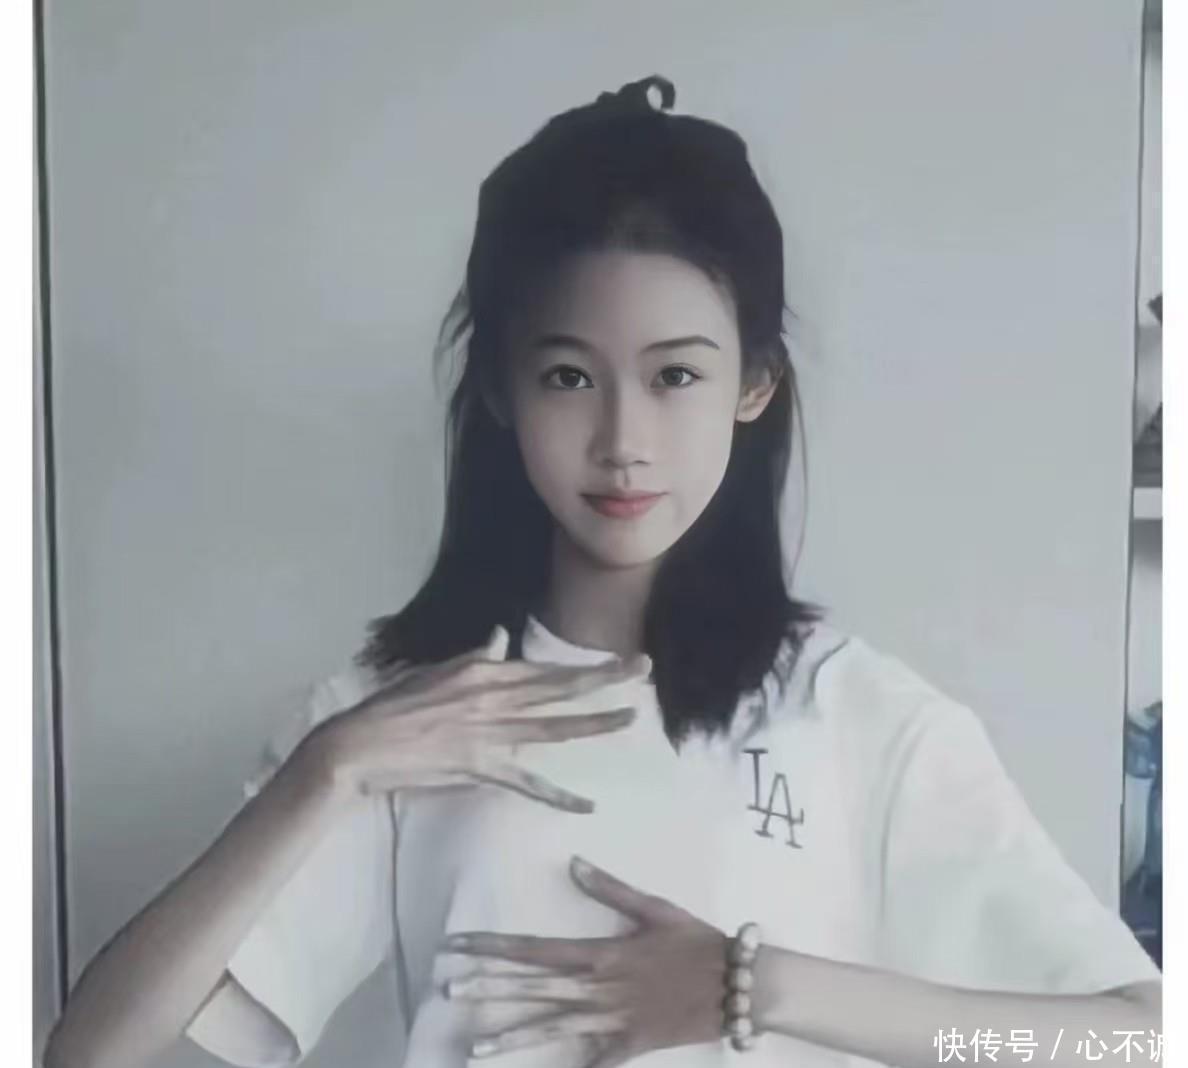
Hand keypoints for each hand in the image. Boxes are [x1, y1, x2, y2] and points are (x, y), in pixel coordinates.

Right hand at [303, 626, 650, 812]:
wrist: (359, 746)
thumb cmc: (393, 707)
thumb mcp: (434, 672)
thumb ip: (472, 659)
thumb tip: (498, 639)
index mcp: (483, 674)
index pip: (546, 670)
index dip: (586, 667)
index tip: (621, 662)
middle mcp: (493, 697)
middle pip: (558, 688)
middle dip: (604, 678)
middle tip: (642, 667)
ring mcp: (489, 734)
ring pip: (552, 727)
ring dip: (593, 723)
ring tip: (630, 718)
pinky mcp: (479, 767)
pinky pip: (526, 783)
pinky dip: (557, 796)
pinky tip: (586, 804)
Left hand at [443, 857, 728, 1065]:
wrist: (738, 984)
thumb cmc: (695, 941)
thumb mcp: (655, 908)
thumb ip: (611, 888)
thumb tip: (572, 862)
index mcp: (601, 953)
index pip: (535, 949)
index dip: (495, 946)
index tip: (458, 943)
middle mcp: (599, 990)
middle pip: (535, 990)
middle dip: (490, 988)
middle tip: (448, 988)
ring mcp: (612, 1022)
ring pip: (554, 1031)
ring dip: (514, 1037)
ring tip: (474, 1047)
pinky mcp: (630, 1047)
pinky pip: (596, 1062)